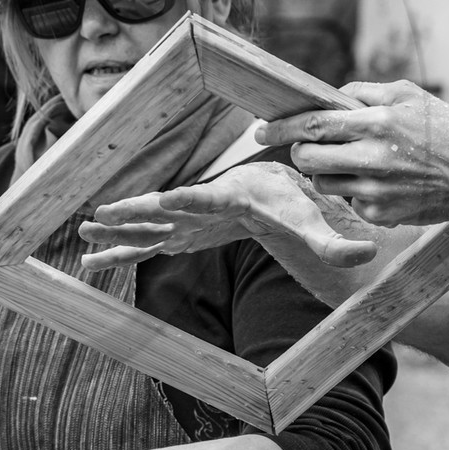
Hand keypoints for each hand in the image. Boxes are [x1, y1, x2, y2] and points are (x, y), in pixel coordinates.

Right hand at [78, 161, 378, 270]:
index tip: (158, 202)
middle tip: (97, 217)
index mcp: (229, 198)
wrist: (275, 189)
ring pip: (145, 228)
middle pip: (160, 211)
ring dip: (114, 231)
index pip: (203, 199)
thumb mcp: (315, 220)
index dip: (181, 202)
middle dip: (129, 215)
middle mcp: (200, 206)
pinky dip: (119, 252)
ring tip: (81, 234)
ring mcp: (186, 222)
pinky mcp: (179, 235)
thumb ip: (336, 239)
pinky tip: (92, 260)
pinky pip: (144, 245)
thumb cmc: (292, 201)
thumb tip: (367, 254)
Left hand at [263, 80, 448, 225]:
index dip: (281, 128)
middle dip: (299, 152)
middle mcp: (372, 158)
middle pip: (306, 159)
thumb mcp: (409, 95)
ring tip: (353, 162)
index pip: (313, 124)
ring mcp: (375, 190)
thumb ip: (364, 92)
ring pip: (323, 184)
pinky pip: (348, 202)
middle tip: (307, 148)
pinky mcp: (380, 215)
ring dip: (326, 173)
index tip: (260, 130)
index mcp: (377, 123)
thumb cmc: (444, 130)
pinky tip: (379, 182)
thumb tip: (327, 95)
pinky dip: (354, 192)